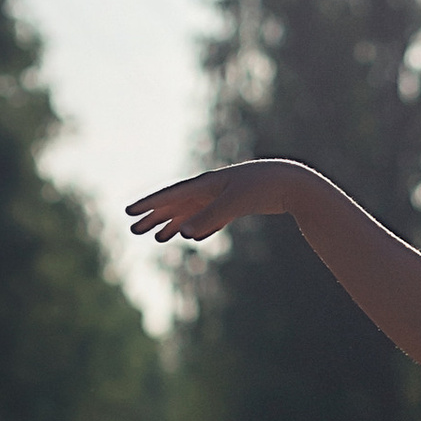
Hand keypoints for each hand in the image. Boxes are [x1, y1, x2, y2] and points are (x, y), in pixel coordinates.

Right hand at [125, 160, 297, 244]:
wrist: (292, 183)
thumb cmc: (262, 188)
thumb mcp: (233, 203)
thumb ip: (209, 218)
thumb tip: (183, 234)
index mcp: (205, 184)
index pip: (170, 195)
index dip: (149, 204)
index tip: (129, 213)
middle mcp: (210, 189)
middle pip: (176, 204)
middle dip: (155, 217)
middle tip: (134, 230)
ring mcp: (222, 197)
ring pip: (191, 212)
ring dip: (173, 223)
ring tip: (156, 237)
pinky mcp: (235, 206)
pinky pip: (208, 218)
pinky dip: (196, 226)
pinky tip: (190, 236)